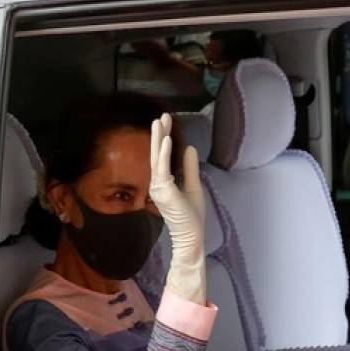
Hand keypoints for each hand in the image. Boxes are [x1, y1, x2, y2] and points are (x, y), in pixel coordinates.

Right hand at [150, 113, 206, 304]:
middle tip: (161, 115)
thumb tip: (189, 148)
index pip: (162, 157)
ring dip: (159, 138)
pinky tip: (167, 139)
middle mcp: (157, 183)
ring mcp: (157, 187)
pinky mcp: (163, 191)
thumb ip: (189, 167)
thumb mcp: (193, 185)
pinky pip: (163, 168)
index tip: (166, 122)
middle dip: (159, 134)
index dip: (164, 139)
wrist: (192, 235)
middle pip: (157, 154)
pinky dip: (165, 153)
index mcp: (163, 182)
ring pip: (157, 158)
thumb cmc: (191, 215)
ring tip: (159, 121)